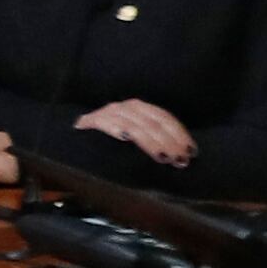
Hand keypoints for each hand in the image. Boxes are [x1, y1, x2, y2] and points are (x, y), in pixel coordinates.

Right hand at [81, 97, 198, 167]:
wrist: (75, 138)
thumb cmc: (110, 143)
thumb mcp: (138, 137)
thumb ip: (155, 140)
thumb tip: (182, 157)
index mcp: (141, 109)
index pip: (165, 118)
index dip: (179, 134)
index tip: (191, 152)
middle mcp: (127, 107)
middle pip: (154, 122)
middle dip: (170, 142)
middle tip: (180, 159)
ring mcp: (110, 113)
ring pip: (137, 125)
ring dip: (152, 142)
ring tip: (164, 157)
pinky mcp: (93, 120)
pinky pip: (108, 124)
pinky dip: (118, 130)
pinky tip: (126, 139)